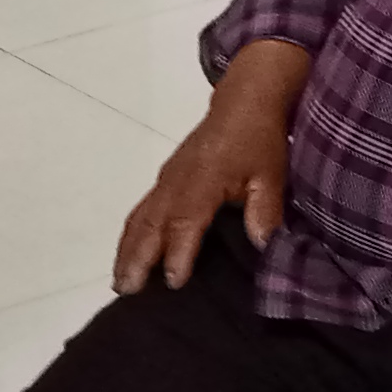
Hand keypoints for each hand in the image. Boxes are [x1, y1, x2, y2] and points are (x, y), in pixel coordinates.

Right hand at [114, 41, 308, 293]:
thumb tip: (262, 245)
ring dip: (128, 250)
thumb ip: (264, 210)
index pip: (187, 220)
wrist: (242, 102)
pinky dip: (131, 236)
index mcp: (204, 179)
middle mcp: (178, 180)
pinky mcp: (165, 180)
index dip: (179, 251)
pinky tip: (128, 256)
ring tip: (120, 282)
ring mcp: (167, 179)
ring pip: (140, 218)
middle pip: (151, 222)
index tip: (174, 281)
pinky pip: (142, 210)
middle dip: (138, 257)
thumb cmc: (258, 140)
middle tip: (128, 289)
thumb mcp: (271, 174)